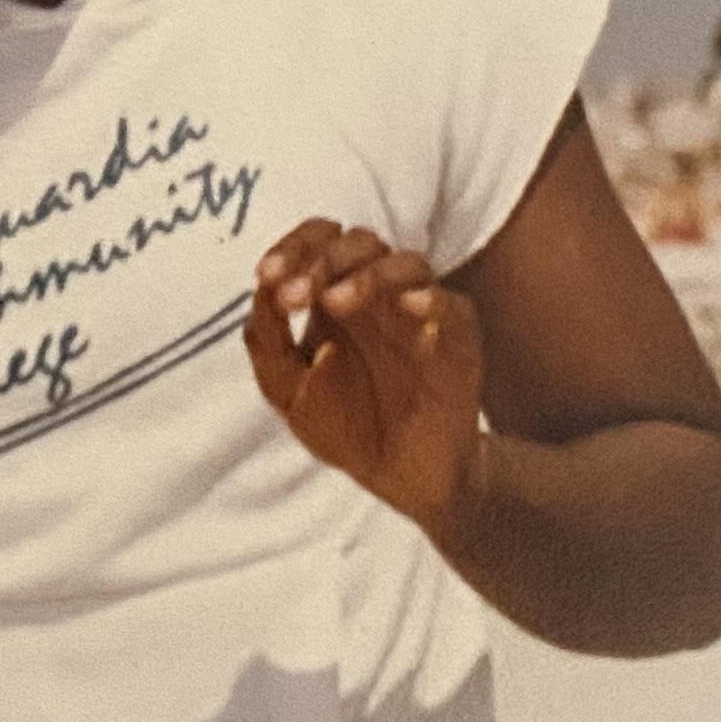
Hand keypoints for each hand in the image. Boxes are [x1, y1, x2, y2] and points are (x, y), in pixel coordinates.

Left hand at [246, 220, 484, 543]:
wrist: (403, 479)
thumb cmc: (345, 428)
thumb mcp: (290, 393)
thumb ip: (268, 345)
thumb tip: (262, 294)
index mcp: (336, 296)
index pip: (319, 242)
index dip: (293, 247)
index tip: (267, 275)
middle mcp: (379, 296)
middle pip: (360, 242)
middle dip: (323, 260)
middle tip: (296, 295)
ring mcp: (420, 314)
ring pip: (407, 263)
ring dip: (367, 275)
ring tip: (335, 302)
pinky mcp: (458, 341)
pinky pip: (454, 306)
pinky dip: (433, 299)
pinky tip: (410, 307)